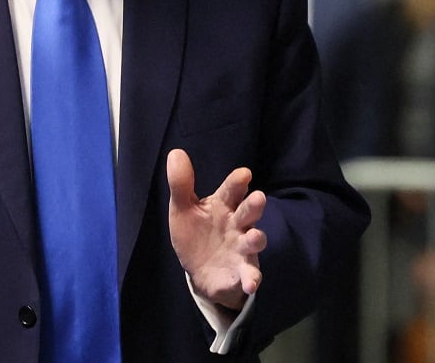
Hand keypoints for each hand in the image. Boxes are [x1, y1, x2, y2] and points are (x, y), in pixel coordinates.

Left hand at [167, 148, 266, 310]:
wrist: (199, 271)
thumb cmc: (195, 233)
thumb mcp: (183, 208)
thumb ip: (181, 184)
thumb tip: (176, 152)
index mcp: (223, 206)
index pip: (231, 190)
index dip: (237, 182)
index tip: (243, 174)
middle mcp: (237, 224)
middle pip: (248, 212)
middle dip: (253, 205)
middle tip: (259, 197)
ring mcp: (242, 248)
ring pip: (254, 241)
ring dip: (256, 239)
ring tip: (254, 236)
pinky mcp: (242, 271)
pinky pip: (250, 274)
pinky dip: (252, 278)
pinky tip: (251, 283)